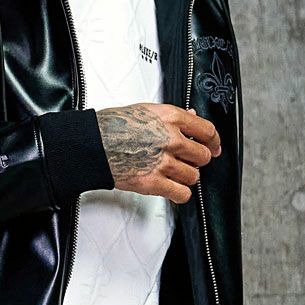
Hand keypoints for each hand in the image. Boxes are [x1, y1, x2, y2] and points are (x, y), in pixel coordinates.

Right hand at [95, 103, 220, 204]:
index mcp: (170, 117)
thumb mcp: (146, 111)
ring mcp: (163, 162)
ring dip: (185, 177)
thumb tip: (192, 117)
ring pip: (194, 176)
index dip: (214, 141)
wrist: (91, 145)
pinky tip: (170, 186)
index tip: (214, 146)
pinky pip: (182, 193)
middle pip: (203, 156)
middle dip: (196, 160)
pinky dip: (178, 193)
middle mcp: (170, 138)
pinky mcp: (154, 182)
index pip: (207, 130)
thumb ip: (173, 117)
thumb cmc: (112, 126)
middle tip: (185, 160)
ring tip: (171, 172)